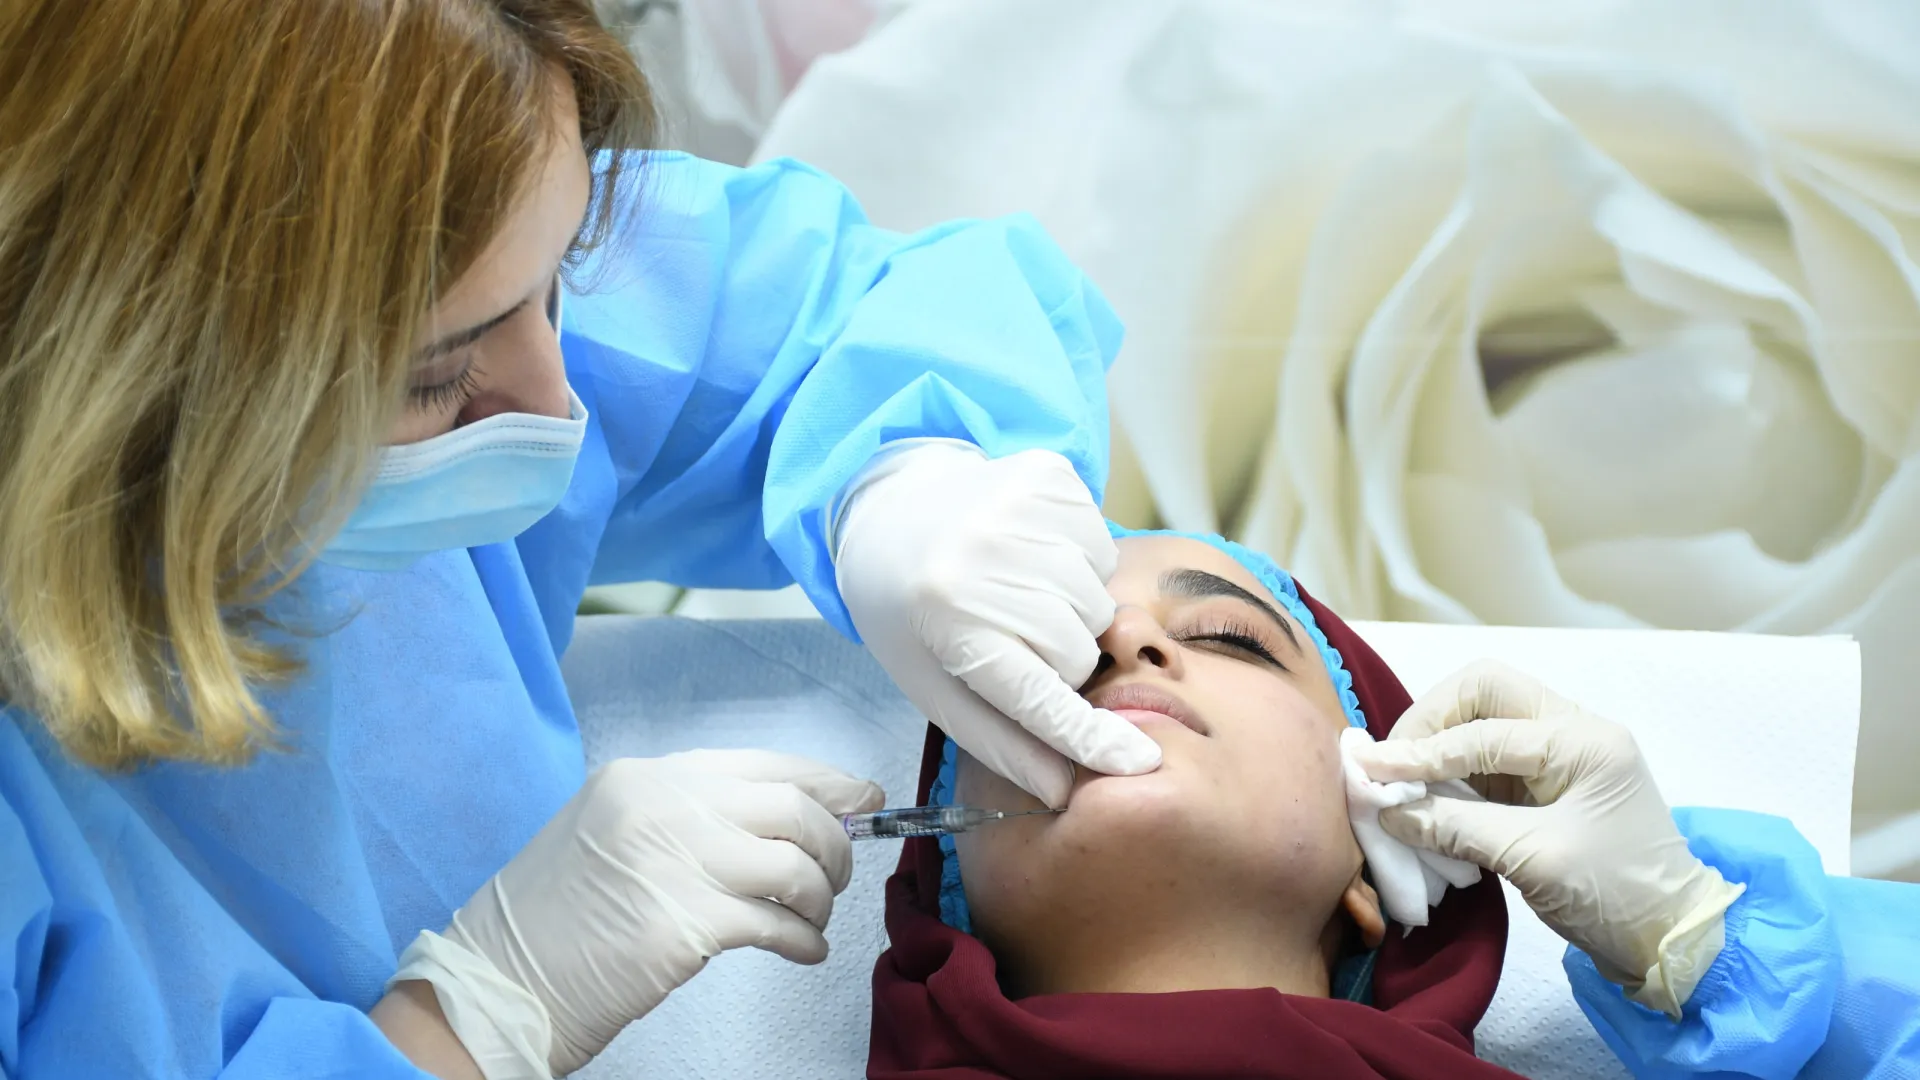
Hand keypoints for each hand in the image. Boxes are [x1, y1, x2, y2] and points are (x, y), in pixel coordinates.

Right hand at [422, 749, 882, 1075]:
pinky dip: (804, 941)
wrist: (498, 980)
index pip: (763, 764)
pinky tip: (803, 952)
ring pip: (796, 864)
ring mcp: (676, 862)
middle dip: (834, 842)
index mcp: (647, 776)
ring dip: (820, 895)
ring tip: (811, 918)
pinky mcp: (686, 926)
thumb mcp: (613, 832)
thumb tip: (790, 820)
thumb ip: (691, 816)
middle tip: (837, 875)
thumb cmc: (557, 917)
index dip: (825, 781)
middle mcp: (665, 806)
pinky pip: (779, 925)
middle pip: (793, 807)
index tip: (863, 798)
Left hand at [834, 441, 1160, 806]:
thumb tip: (1062, 787)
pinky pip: (1103, 547)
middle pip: (1079, 650)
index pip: (1037, 695)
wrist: (891, 512)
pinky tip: (1032, 555)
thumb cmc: (912, 613)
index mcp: (948, 621)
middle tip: (1014, 639)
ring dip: (1070, 611)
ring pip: (1099, 601)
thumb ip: (998, 739)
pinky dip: (1079, 562)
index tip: (1137, 762)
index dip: (1088, 735)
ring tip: (1019, 594)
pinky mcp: (1047, 474)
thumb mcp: (933, 684)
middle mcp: (983, 559)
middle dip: (1058, 660)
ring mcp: (1018, 508)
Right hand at [1349, 661, 1743, 1016]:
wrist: (1671, 940)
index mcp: (1583, 741)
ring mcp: (1559, 755)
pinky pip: (1485, 759)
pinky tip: (1426, 799)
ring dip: (1437, 746)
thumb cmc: (1615, 896)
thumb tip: (1388, 810)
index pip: (1483, 732)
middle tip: (1394, 763)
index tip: (1371, 772)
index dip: (1421, 752)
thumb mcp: (1532, 859)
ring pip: (1481, 718)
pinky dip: (1450, 773)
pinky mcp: (1545, 784)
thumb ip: (1455, 828)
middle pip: (1484, 691)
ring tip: (1401, 783)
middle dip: (1431, 720)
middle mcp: (1573, 731)